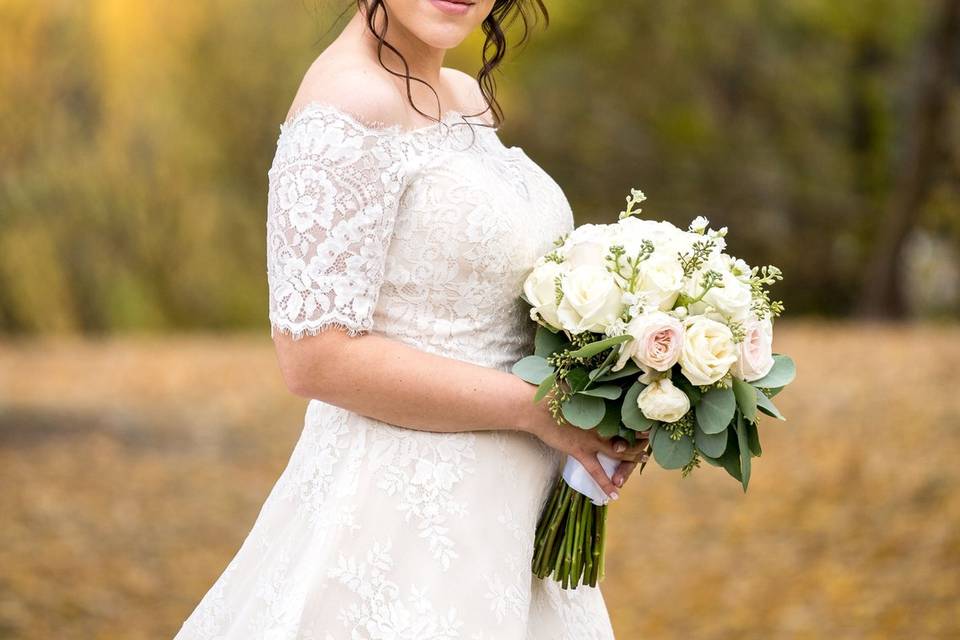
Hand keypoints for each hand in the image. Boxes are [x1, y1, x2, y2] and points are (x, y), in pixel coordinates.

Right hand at [519, 389, 648, 498]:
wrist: (534, 406)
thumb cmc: (551, 391)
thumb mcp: (575, 382)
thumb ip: (590, 383)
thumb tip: (600, 371)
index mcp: (603, 406)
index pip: (629, 414)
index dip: (641, 418)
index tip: (652, 418)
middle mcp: (603, 423)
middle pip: (630, 433)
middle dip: (643, 438)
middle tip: (653, 440)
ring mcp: (593, 440)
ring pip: (621, 453)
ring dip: (633, 458)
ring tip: (644, 461)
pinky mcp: (580, 452)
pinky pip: (597, 472)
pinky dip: (606, 484)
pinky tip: (614, 495)